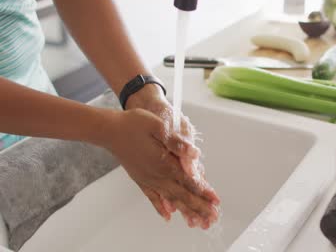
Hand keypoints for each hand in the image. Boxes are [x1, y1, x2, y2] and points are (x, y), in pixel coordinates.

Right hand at [124, 84, 219, 227]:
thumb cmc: (134, 124)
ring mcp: (148, 179)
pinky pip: (153, 198)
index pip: (189, 181)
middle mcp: (157, 175)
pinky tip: (168, 216)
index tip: (215, 202)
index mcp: (164, 163)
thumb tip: (194, 153)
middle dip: (199, 207)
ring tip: (197, 221)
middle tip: (212, 218)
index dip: (204, 192)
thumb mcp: (158, 126)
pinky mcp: (140, 179)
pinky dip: (161, 207)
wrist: (109, 130)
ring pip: (170, 199)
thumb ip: (177, 142)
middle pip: (182, 195)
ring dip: (185, 210)